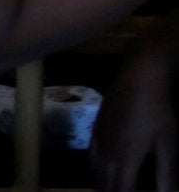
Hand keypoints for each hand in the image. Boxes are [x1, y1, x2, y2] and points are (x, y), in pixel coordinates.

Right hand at [95, 37, 178, 191]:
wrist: (139, 77)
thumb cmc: (158, 111)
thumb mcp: (168, 144)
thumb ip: (167, 173)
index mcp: (127, 157)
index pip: (122, 188)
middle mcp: (108, 150)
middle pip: (105, 181)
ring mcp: (100, 137)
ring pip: (95, 169)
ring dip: (100, 184)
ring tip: (106, 191)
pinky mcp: (97, 126)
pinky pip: (91, 153)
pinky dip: (93, 167)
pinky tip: (99, 168)